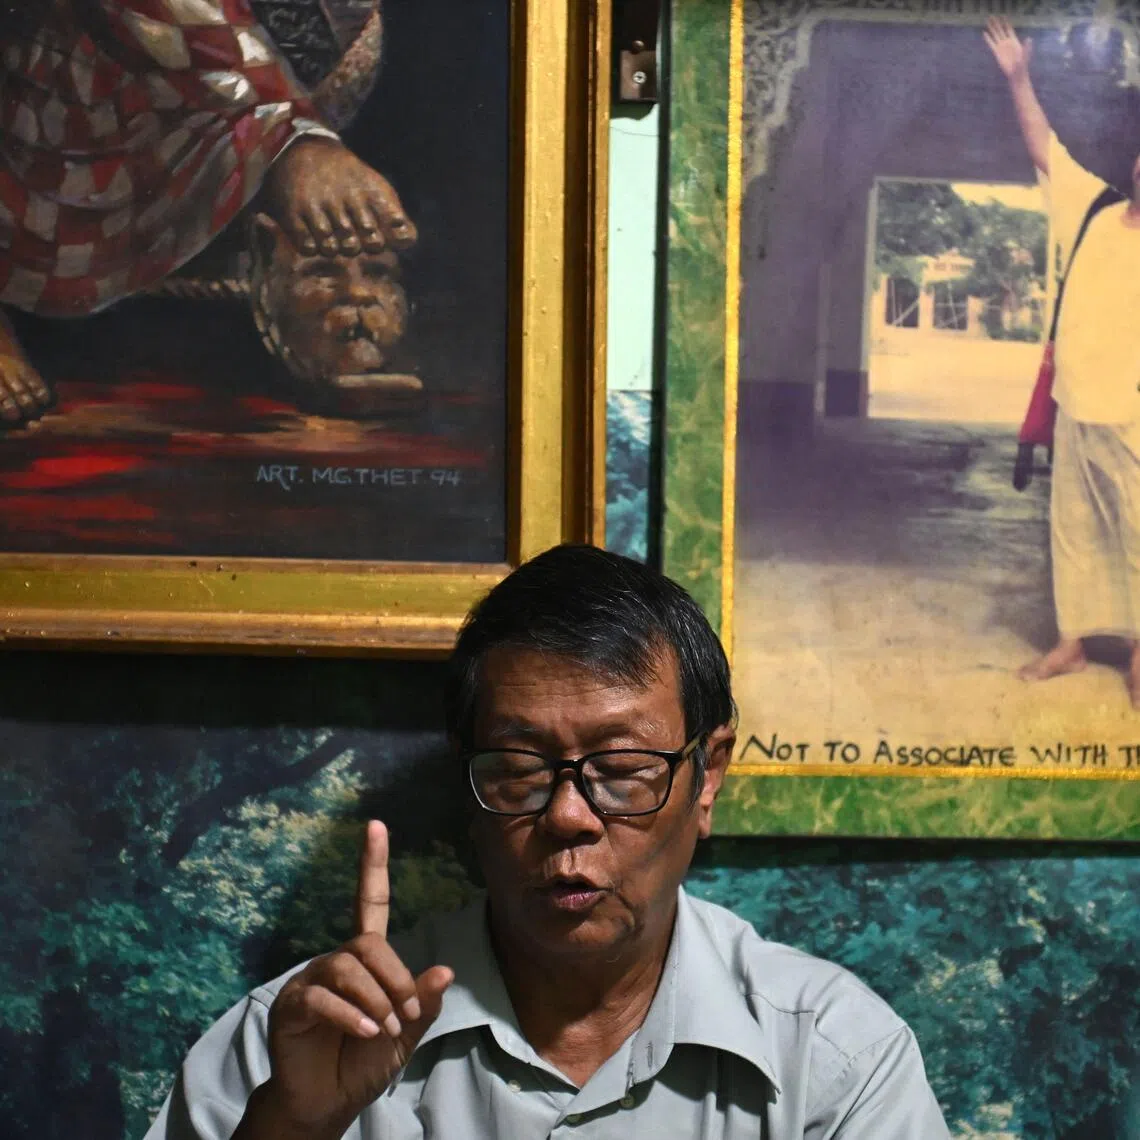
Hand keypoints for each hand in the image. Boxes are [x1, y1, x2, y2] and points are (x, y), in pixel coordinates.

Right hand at [257, 821, 453, 1136]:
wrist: (328, 1102)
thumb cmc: (365, 1062)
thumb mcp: (405, 1033)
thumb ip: (421, 1002)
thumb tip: (445, 970)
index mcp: (364, 958)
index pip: (369, 901)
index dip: (372, 863)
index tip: (376, 825)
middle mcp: (335, 960)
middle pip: (368, 944)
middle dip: (394, 978)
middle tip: (402, 1017)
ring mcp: (309, 980)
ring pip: (346, 967)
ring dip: (373, 999)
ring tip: (381, 1029)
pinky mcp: (290, 1005)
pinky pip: (319, 996)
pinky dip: (347, 1014)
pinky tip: (363, 1032)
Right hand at [265, 137, 417, 258]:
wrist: (302, 149)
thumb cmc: (346, 179)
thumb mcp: (375, 188)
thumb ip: (395, 217)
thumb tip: (408, 241)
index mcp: (371, 192)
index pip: (395, 229)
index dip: (388, 239)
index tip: (377, 231)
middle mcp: (346, 197)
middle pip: (365, 246)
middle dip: (361, 245)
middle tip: (350, 232)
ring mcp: (318, 205)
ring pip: (333, 250)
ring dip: (333, 247)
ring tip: (330, 232)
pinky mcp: (292, 212)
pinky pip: (308, 248)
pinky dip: (311, 246)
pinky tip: (312, 232)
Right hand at [984, 17, 1032, 81]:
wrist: (1016, 74)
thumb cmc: (1022, 65)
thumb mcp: (1025, 55)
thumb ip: (1027, 47)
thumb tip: (1029, 39)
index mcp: (1014, 41)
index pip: (1009, 29)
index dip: (1006, 22)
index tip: (1003, 16)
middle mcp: (1007, 42)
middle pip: (1001, 30)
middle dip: (996, 23)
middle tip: (992, 16)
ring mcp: (1001, 47)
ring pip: (995, 35)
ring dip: (991, 28)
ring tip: (987, 21)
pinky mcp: (996, 53)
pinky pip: (991, 44)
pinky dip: (988, 38)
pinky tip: (984, 33)